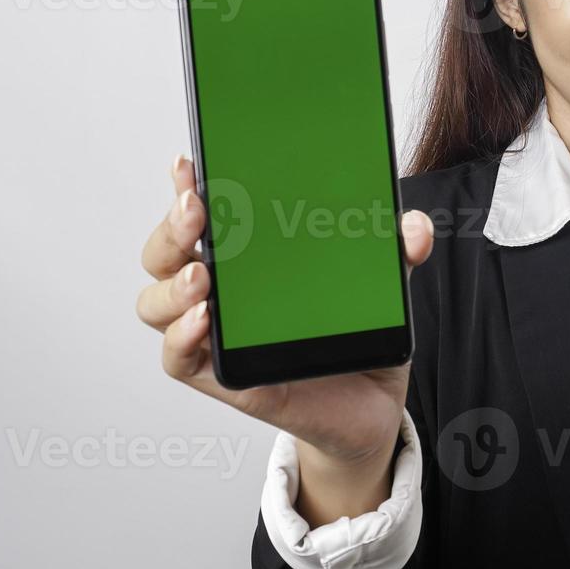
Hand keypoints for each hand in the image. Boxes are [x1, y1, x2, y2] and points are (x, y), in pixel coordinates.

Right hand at [136, 155, 434, 475]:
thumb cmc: (356, 336)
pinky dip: (181, 338)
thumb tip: (413, 227)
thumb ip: (397, 253)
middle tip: (196, 210)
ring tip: (201, 275)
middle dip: (170, 228)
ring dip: (171, 285)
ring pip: (156, 305)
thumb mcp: (382, 287)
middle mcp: (221, 291)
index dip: (184, 186)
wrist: (369, 405)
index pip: (199, 215)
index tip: (188, 163)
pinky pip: (178, 359)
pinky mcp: (223, 377)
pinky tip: (205, 320)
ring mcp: (216, 335)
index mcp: (247, 258)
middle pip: (163, 253)